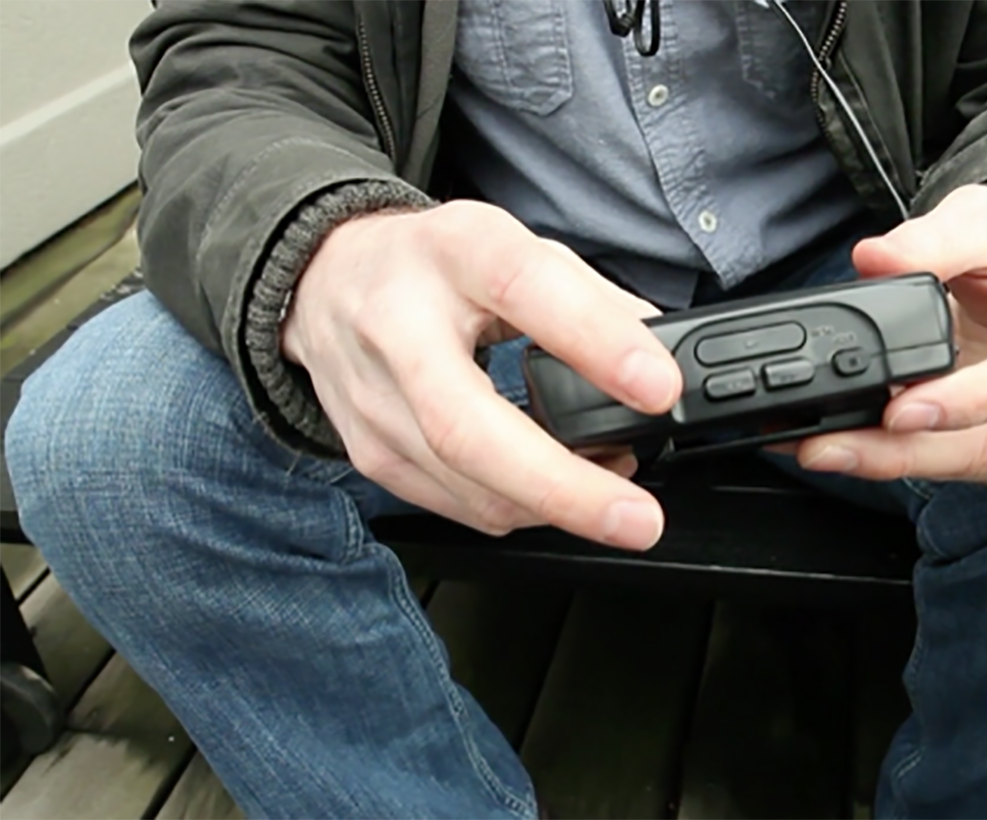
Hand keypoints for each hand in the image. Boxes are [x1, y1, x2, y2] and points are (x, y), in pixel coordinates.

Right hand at [281, 200, 680, 549]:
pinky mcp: (370, 454)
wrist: (325, 282)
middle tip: (638, 518)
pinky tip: (557, 493)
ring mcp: (375, 400)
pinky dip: (521, 510)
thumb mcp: (514, 246)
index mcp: (454, 253)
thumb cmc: (435, 265)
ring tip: (615, 492)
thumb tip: (661, 359)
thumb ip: (590, 297)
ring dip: (555, 506)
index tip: (658, 388)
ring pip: (466, 486)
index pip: (524, 290)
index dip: (595, 343)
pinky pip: (458, 506)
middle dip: (565, 488)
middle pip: (469, 429)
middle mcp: (399, 327)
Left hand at [794, 184, 986, 487]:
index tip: (902, 409)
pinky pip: (966, 474)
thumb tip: (877, 260)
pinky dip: (905, 464)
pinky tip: (856, 449)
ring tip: (825, 447)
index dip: (973, 400)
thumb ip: (937, 237)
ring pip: (978, 468)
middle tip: (832, 443)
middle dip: (908, 449)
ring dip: (895, 464)